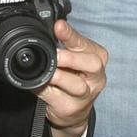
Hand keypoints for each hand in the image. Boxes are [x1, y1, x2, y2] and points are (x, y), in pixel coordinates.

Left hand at [35, 20, 106, 136]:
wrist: (74, 110)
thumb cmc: (73, 76)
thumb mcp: (73, 56)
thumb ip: (66, 42)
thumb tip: (51, 25)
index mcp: (98, 57)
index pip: (85, 43)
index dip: (71, 35)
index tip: (58, 26)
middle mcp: (97, 77)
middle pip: (92, 64)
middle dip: (72, 58)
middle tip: (56, 55)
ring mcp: (86, 95)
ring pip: (77, 86)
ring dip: (60, 77)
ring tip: (49, 72)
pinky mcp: (71, 109)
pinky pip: (56, 97)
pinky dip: (45, 89)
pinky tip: (38, 83)